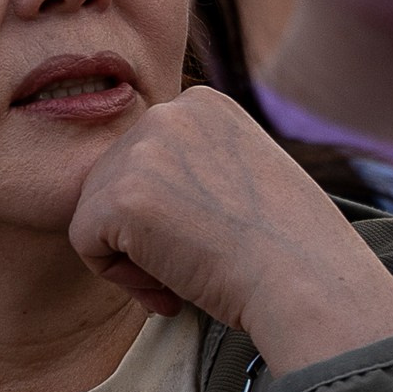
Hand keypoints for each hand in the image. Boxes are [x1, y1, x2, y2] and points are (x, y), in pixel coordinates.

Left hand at [71, 86, 392, 373]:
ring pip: (96, 211)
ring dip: (132, 257)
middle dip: (143, 234)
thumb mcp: (245, 178)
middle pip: (113, 181)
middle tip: (193, 269)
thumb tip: (149, 194)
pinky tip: (170, 287)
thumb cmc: (290, 248)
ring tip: (184, 278)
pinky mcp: (120, 195)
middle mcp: (169, 111)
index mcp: (202, 104)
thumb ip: (196, 169)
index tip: (212, 240)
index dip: (169, 212)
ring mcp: (142, 149)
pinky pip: (85, 242)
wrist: (307, 280)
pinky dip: (119, 277)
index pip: (147, 160)